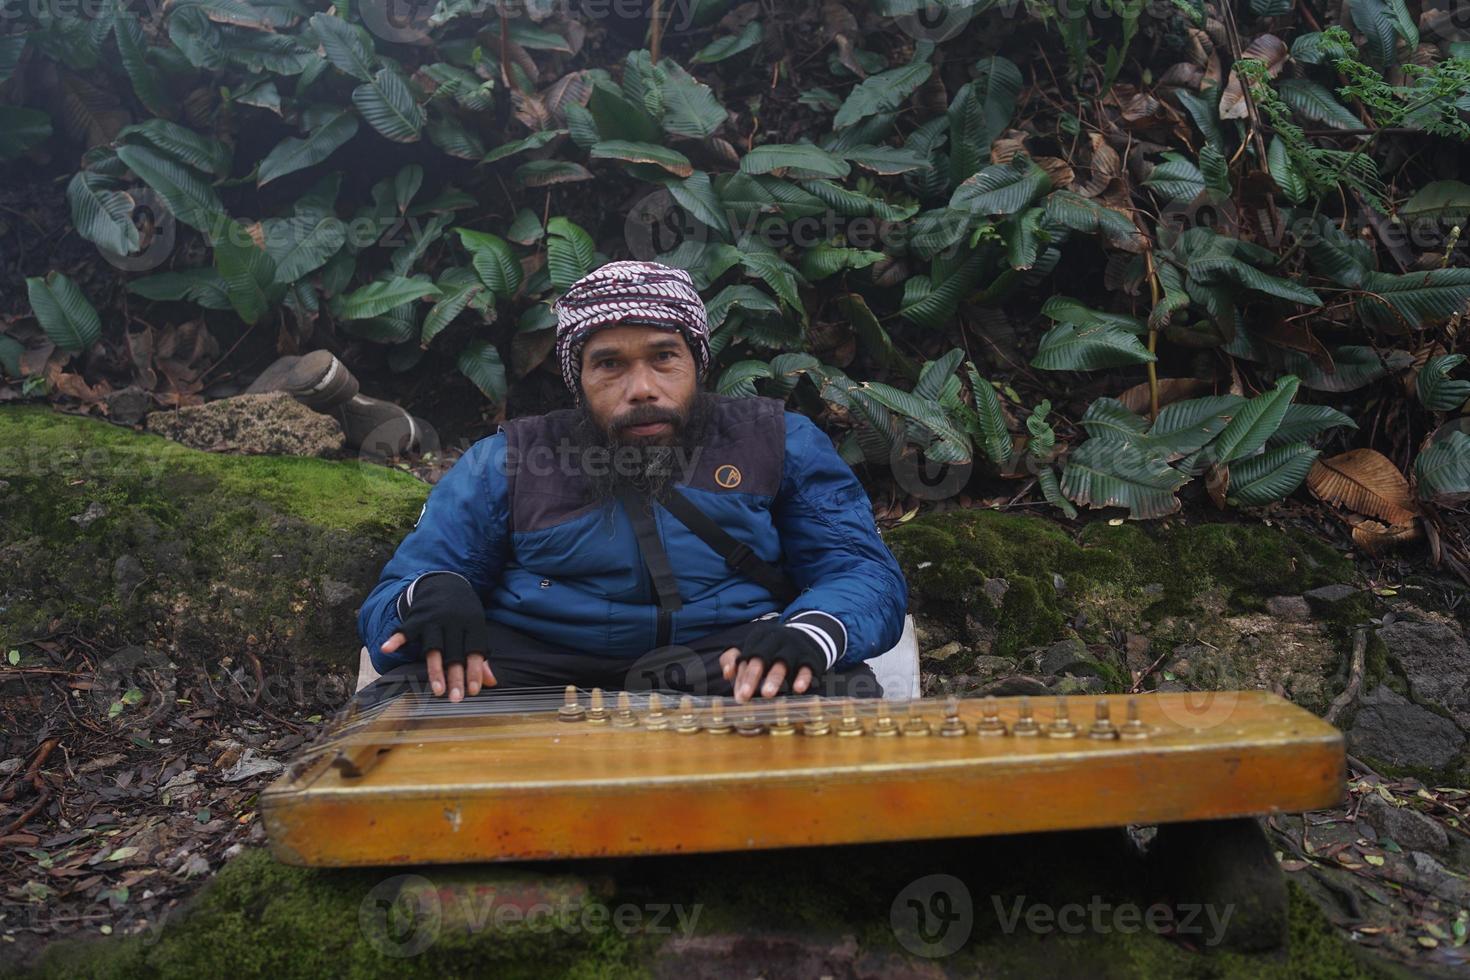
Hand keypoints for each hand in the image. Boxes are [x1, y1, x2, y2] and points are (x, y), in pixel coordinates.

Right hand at [379, 573, 494, 702]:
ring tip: (437, 690)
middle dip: (455, 677)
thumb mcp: (475, 628)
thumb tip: (491, 682)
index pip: (475, 651)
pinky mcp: (417, 617)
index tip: (473, 692)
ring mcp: (434, 619)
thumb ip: (480, 655)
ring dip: (435, 669)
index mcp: (473, 624)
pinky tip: (387, 648)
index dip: (474, 671)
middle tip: (455, 699)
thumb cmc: (464, 613)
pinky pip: (406, 629)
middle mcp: (454, 621)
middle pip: (454, 653)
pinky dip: (396, 638)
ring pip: (434, 647)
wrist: (445, 583)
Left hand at [719, 621, 827, 702]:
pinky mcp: (809, 657)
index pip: (745, 657)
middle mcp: (775, 640)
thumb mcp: (754, 648)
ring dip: (774, 678)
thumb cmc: (773, 649)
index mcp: (759, 638)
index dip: (740, 677)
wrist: (809, 636)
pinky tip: (797, 689)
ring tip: (767, 694)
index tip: (738, 696)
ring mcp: (793, 647)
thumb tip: (727, 673)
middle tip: (744, 696)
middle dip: (751, 677)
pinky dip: (802, 678)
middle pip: (760, 658)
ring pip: (782, 662)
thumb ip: (735, 659)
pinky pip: (806, 667)